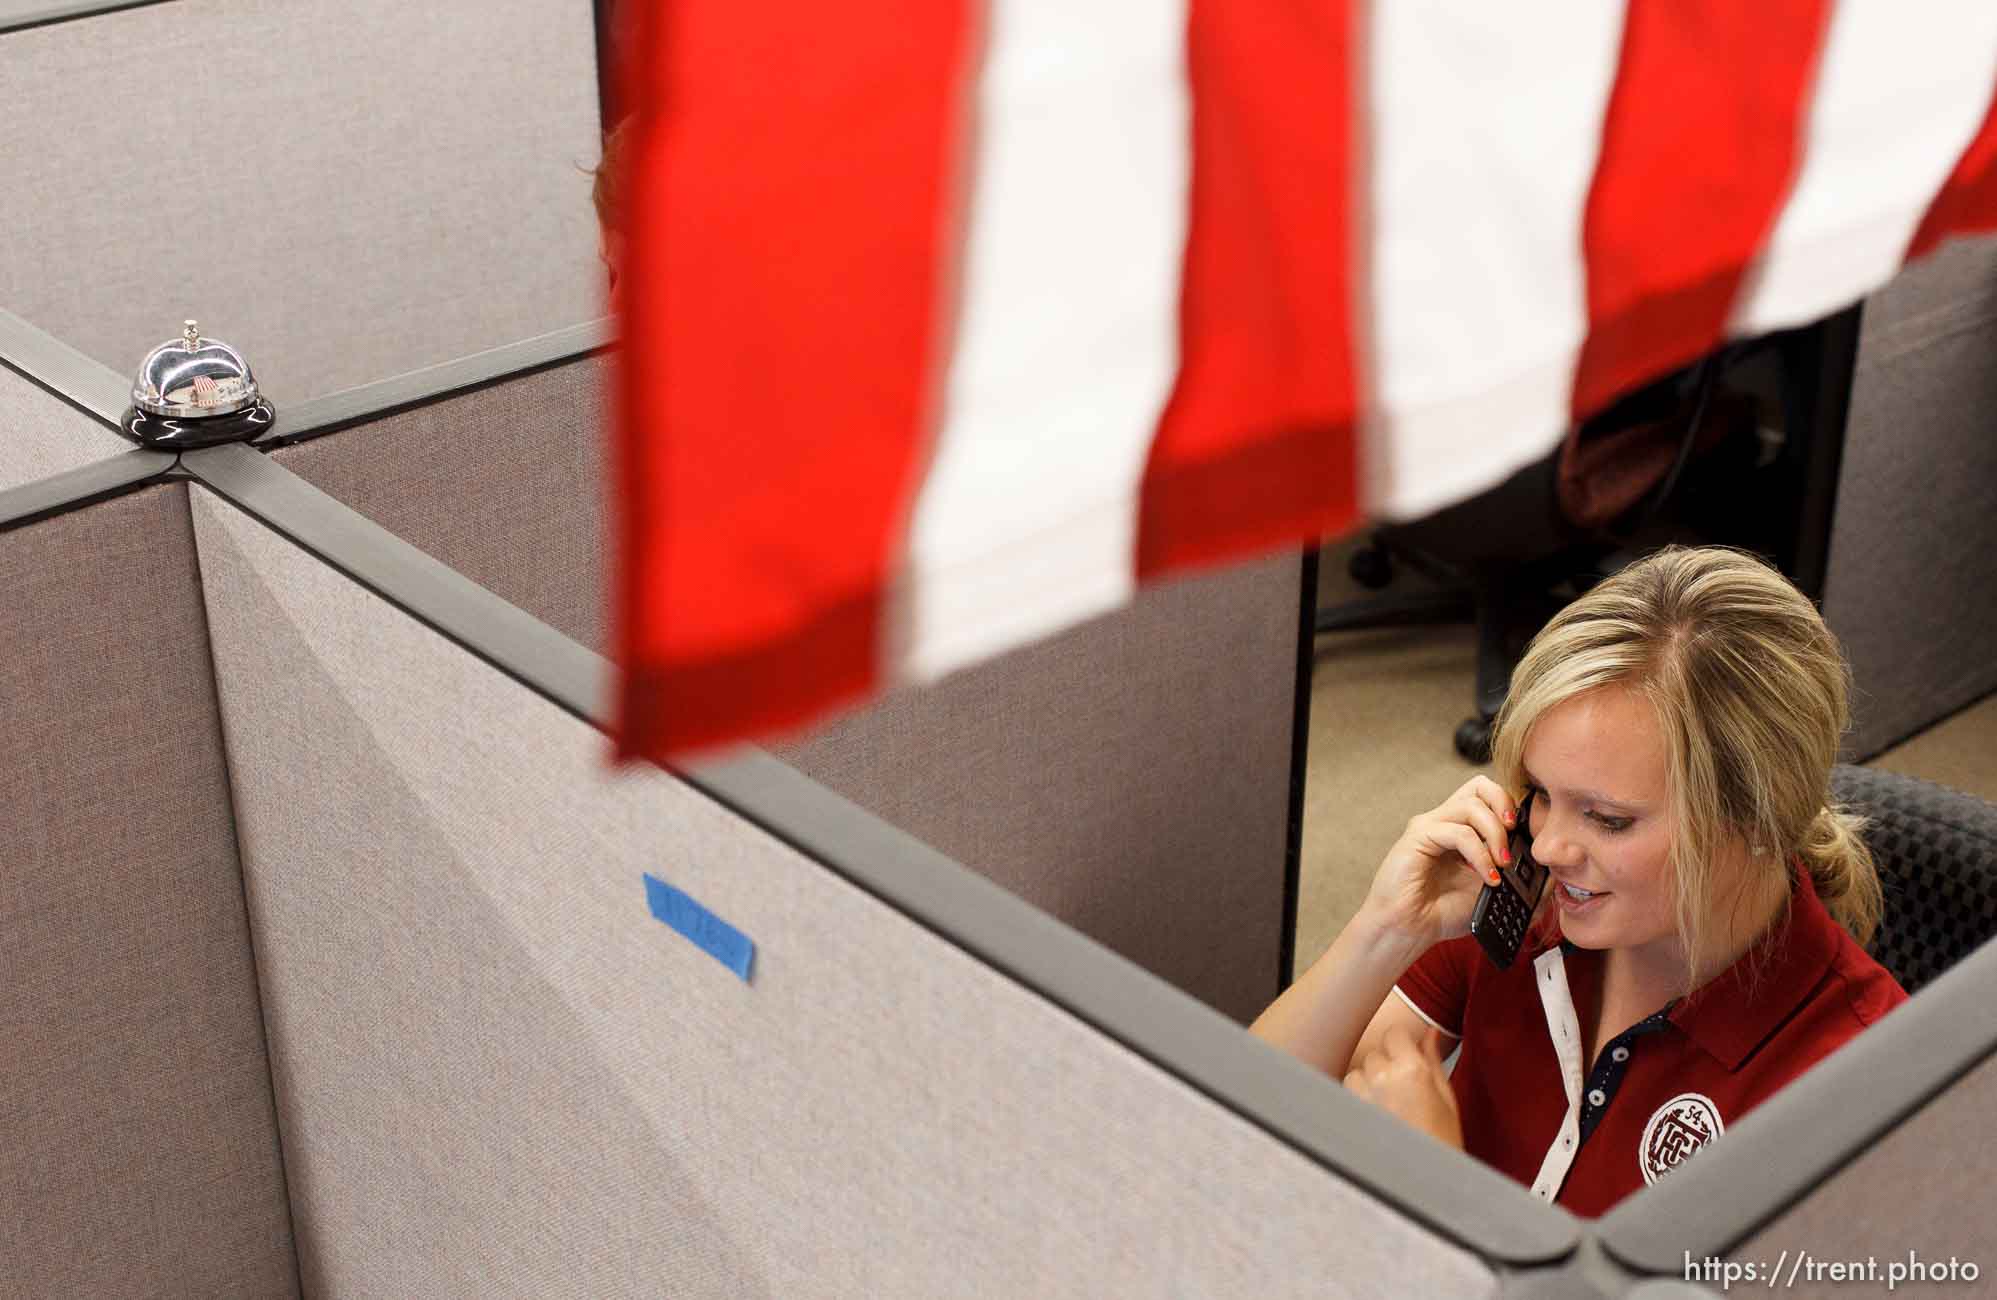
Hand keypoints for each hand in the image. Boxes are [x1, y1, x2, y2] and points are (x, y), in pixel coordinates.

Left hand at [1343, 1025, 1462, 1148]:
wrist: (1428, 1179)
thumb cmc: (1443, 1141)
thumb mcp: (1446, 1097)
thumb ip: (1433, 1059)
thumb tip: (1430, 1032)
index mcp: (1413, 1071)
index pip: (1393, 1034)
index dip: (1401, 1042)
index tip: (1406, 1052)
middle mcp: (1384, 1080)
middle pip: (1376, 1053)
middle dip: (1387, 1063)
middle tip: (1403, 1085)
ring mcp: (1364, 1097)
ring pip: (1357, 1071)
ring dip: (1369, 1080)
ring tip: (1390, 1102)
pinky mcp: (1352, 1113)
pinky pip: (1348, 1093)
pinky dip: (1358, 1097)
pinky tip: (1378, 1113)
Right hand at [1360, 775, 1518, 946]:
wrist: (1408, 930)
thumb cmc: (1443, 912)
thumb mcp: (1495, 896)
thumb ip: (1522, 883)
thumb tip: (1554, 874)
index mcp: (1462, 828)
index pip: (1490, 796)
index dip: (1513, 808)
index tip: (1529, 836)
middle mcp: (1445, 820)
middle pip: (1480, 785)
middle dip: (1506, 806)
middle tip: (1516, 835)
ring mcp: (1430, 826)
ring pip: (1472, 805)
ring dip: (1496, 835)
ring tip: (1502, 865)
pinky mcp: (1418, 837)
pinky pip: (1458, 832)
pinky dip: (1480, 854)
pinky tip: (1487, 877)